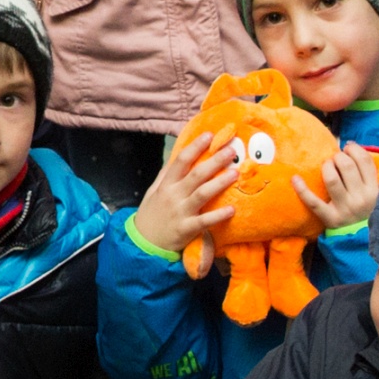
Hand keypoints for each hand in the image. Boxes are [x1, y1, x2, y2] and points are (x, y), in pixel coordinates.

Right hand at [130, 132, 242, 256]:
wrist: (144, 243)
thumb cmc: (152, 214)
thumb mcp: (153, 191)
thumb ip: (166, 174)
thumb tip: (178, 154)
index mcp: (166, 184)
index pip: (181, 161)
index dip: (195, 147)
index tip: (209, 135)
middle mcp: (173, 195)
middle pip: (196, 174)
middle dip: (214, 161)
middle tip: (232, 151)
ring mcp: (180, 212)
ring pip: (202, 194)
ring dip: (219, 183)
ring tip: (235, 173)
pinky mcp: (187, 229)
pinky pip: (205, 221)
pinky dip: (218, 215)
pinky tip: (232, 209)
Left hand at [296, 143, 377, 233]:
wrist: (363, 241)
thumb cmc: (367, 211)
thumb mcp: (376, 194)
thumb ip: (368, 173)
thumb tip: (349, 146)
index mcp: (374, 190)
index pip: (364, 161)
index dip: (354, 149)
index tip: (347, 148)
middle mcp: (361, 198)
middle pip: (347, 166)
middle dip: (338, 156)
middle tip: (335, 159)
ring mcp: (345, 209)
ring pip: (331, 179)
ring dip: (326, 166)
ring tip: (326, 166)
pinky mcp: (330, 218)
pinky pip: (313, 202)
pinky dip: (302, 189)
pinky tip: (295, 178)